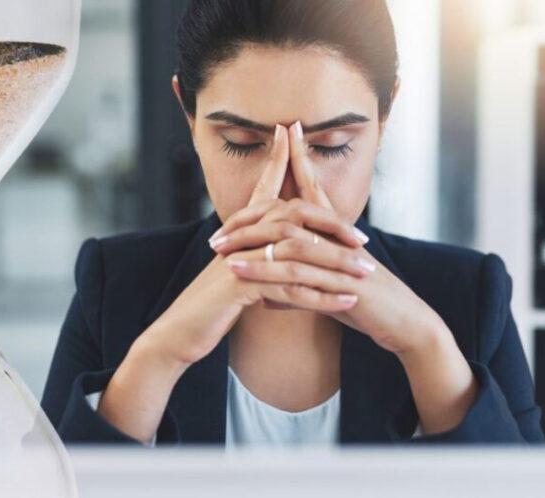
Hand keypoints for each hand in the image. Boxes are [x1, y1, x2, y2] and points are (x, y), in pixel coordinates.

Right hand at [140, 124, 365, 367]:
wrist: (178, 332)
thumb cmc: (208, 306)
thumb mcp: (232, 275)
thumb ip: (253, 257)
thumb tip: (276, 249)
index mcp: (237, 233)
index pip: (263, 191)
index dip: (277, 161)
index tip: (289, 133)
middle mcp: (238, 239)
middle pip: (292, 217)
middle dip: (332, 226)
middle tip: (363, 239)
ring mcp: (240, 260)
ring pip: (298, 253)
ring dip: (336, 264)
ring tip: (366, 273)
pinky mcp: (240, 286)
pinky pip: (290, 288)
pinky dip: (323, 297)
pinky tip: (347, 301)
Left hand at [210, 120, 449, 355]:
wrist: (403, 322)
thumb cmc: (368, 305)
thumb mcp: (327, 294)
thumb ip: (296, 291)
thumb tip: (266, 299)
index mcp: (336, 233)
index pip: (313, 190)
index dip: (300, 160)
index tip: (286, 131)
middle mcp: (337, 238)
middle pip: (289, 213)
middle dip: (250, 218)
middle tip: (216, 232)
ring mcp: (339, 257)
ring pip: (287, 241)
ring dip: (249, 244)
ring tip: (218, 251)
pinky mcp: (339, 281)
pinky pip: (295, 273)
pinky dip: (265, 272)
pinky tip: (240, 274)